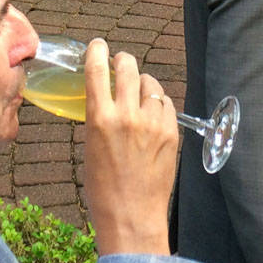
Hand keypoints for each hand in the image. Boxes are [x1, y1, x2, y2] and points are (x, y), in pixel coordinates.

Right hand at [81, 38, 173, 255]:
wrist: (132, 217)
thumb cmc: (104, 189)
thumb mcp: (90, 148)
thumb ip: (99, 118)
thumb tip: (106, 99)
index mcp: (100, 119)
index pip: (96, 70)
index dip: (96, 51)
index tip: (98, 45)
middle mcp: (127, 116)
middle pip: (128, 67)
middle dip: (122, 60)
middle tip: (120, 62)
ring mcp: (152, 123)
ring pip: (150, 84)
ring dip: (142, 83)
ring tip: (138, 93)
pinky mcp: (171, 133)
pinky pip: (166, 104)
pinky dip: (159, 104)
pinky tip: (153, 113)